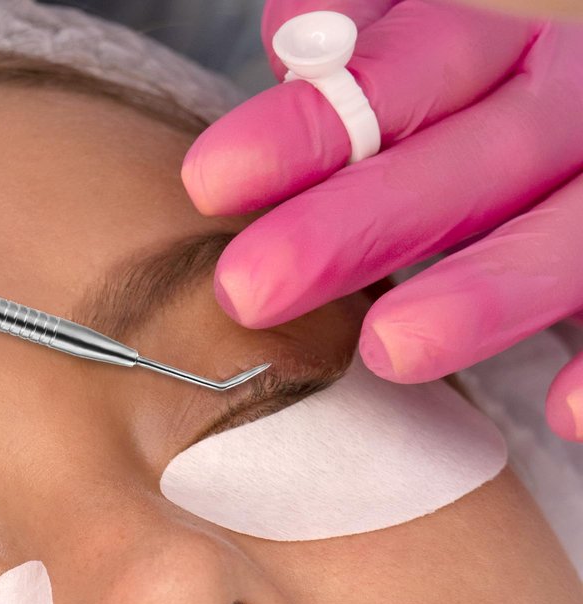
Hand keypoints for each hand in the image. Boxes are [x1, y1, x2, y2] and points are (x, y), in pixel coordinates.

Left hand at [182, 0, 582, 440]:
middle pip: (468, 166)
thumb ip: (368, 47)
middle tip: (250, 290)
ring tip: (392, 350)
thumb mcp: (426, 42)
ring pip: (564, 239)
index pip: (399, 77)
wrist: (568, 112)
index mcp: (507, 45)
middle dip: (356, 227)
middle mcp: (567, 110)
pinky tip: (562, 412)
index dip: (306, 129)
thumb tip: (294, 35)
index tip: (210, 183)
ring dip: (483, 297)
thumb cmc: (479, 98)